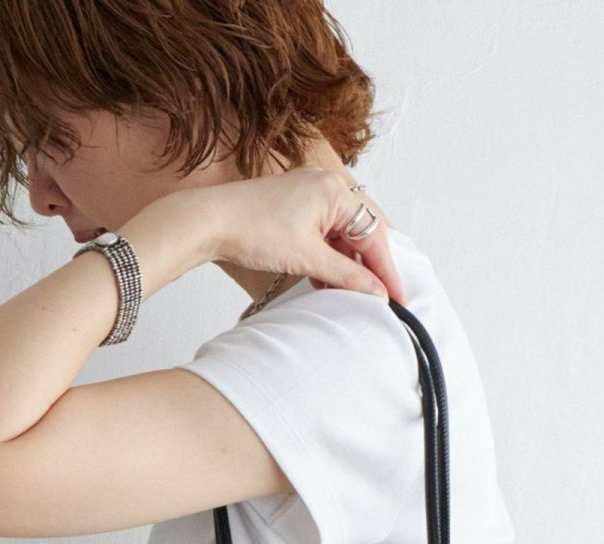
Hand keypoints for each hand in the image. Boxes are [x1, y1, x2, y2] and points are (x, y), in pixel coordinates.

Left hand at [195, 165, 405, 303]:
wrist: (208, 222)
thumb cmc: (252, 230)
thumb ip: (347, 276)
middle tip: (377, 298)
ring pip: (341, 234)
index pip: (374, 234)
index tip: (395, 297)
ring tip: (347, 294)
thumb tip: (376, 292)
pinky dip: (327, 257)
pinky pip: (323, 233)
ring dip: (346, 265)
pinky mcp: (293, 206)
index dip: (386, 270)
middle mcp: (325, 185)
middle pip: (361, 231)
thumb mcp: (308, 258)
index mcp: (334, 190)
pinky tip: (325, 280)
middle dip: (369, 266)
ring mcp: (308, 194)